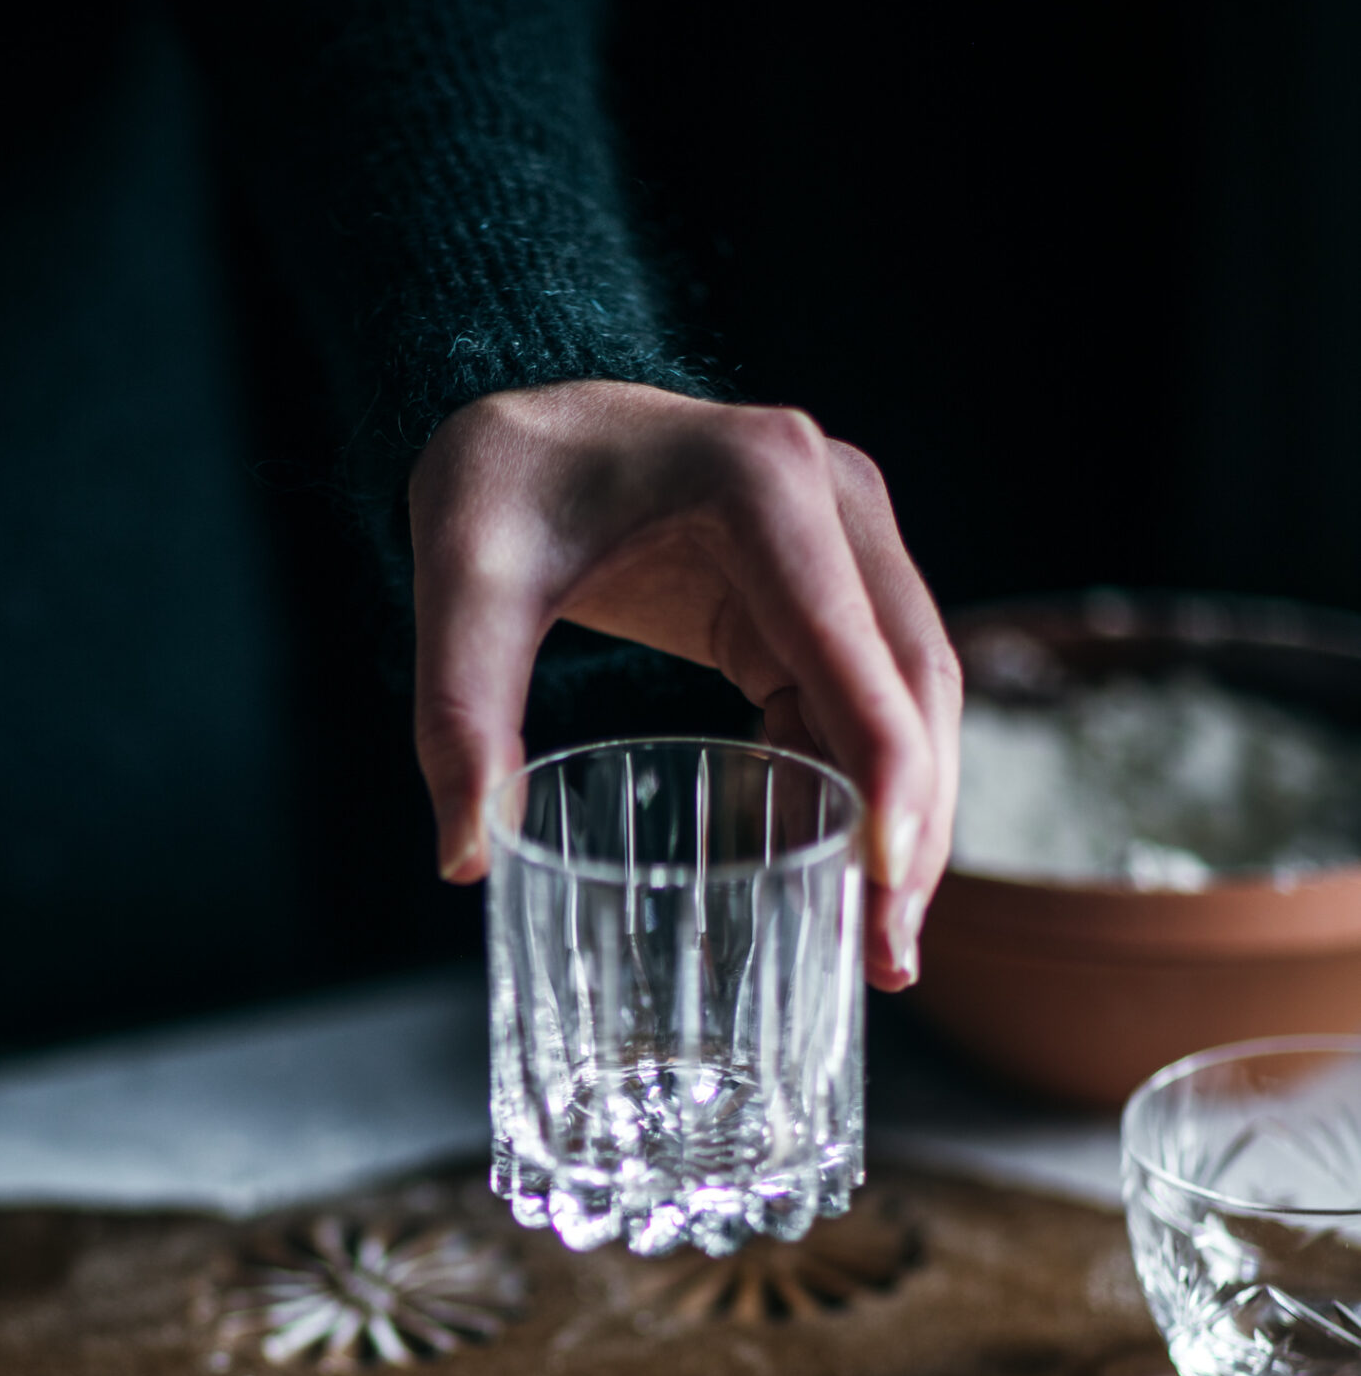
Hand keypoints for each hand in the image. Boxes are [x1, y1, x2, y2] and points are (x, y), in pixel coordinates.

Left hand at [408, 381, 960, 988]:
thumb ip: (458, 715)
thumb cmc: (501, 482)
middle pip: (917, 683)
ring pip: (914, 698)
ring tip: (879, 947)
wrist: (529, 417)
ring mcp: (847, 539)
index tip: (886, 884)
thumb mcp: (460, 587)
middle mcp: (835, 499)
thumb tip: (464, 859)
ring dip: (909, 820)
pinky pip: (869, 699)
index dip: (885, 770)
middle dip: (914, 827)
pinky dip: (866, 788)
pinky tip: (841, 876)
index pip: (854, 647)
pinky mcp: (831, 587)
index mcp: (763, 483)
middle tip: (887, 958)